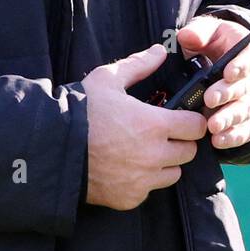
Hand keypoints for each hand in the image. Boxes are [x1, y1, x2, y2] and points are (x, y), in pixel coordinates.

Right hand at [81, 43, 206, 210]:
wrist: (52, 148)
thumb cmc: (80, 111)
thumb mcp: (107, 80)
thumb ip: (138, 65)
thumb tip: (159, 52)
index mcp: (154, 125)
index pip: (196, 127)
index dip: (192, 120)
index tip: (182, 118)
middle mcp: (154, 155)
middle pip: (189, 152)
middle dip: (180, 142)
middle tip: (163, 134)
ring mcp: (142, 180)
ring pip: (173, 174)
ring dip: (165, 163)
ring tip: (144, 152)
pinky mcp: (130, 198)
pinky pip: (149, 190)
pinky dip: (143, 181)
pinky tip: (126, 168)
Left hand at [176, 15, 249, 151]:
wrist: (213, 60)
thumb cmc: (210, 43)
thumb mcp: (204, 31)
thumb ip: (198, 32)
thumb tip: (188, 36)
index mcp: (245, 54)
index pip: (248, 60)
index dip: (240, 66)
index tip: (228, 72)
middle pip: (245, 89)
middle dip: (228, 95)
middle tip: (210, 99)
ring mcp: (246, 100)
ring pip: (244, 112)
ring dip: (229, 119)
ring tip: (213, 126)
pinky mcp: (241, 119)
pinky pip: (244, 131)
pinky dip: (234, 138)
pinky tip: (219, 142)